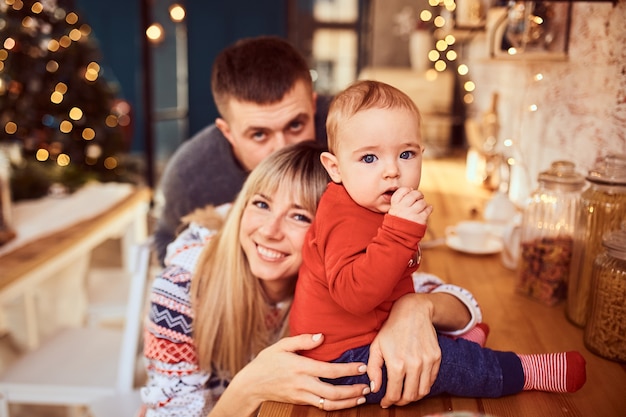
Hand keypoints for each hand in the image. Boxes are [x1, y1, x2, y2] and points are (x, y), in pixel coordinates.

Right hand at [213, 334, 369, 415]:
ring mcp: (301, 395)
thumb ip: (302, 340)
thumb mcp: (281, 345)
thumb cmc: (266, 362)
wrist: (251, 385)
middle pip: (332, 392)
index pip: (329, 370)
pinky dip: (336, 406)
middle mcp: (302, 384)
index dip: (348, 370)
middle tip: (367, 386)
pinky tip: (346, 402)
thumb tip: (321, 336)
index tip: (362, 367)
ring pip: (328, 403)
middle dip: (352, 391)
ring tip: (361, 397)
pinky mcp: (300, 402)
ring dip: (347, 402)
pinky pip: (321, 407)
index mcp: (300, 367)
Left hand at [367, 294, 440, 407]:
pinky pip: (432, 381)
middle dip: (401, 402)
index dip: (388, 401)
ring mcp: (428, 362)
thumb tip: (375, 388)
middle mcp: (414, 365)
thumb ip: (374, 369)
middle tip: (395, 399)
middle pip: (410, 397)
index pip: (394, 394)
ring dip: (413, 397)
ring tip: (405, 394)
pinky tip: (415, 383)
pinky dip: (424, 386)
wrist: (413, 312)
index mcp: (397, 363)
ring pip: (423, 392)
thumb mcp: (376, 346)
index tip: (385, 402)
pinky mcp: (436, 358)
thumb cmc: (391, 328)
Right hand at [388, 187, 432, 224]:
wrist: (399, 236)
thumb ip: (400, 199)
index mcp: (395, 205)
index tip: (409, 192)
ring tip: (421, 206)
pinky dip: (429, 208)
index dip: (408, 190)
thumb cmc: (398, 221)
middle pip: (413, 195)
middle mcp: (403, 208)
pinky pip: (428, 210)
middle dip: (418, 194)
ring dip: (423, 203)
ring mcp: (411, 214)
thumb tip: (412, 189)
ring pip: (422, 202)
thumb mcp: (393, 209)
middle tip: (419, 196)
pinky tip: (428, 209)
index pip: (402, 191)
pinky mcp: (420, 219)